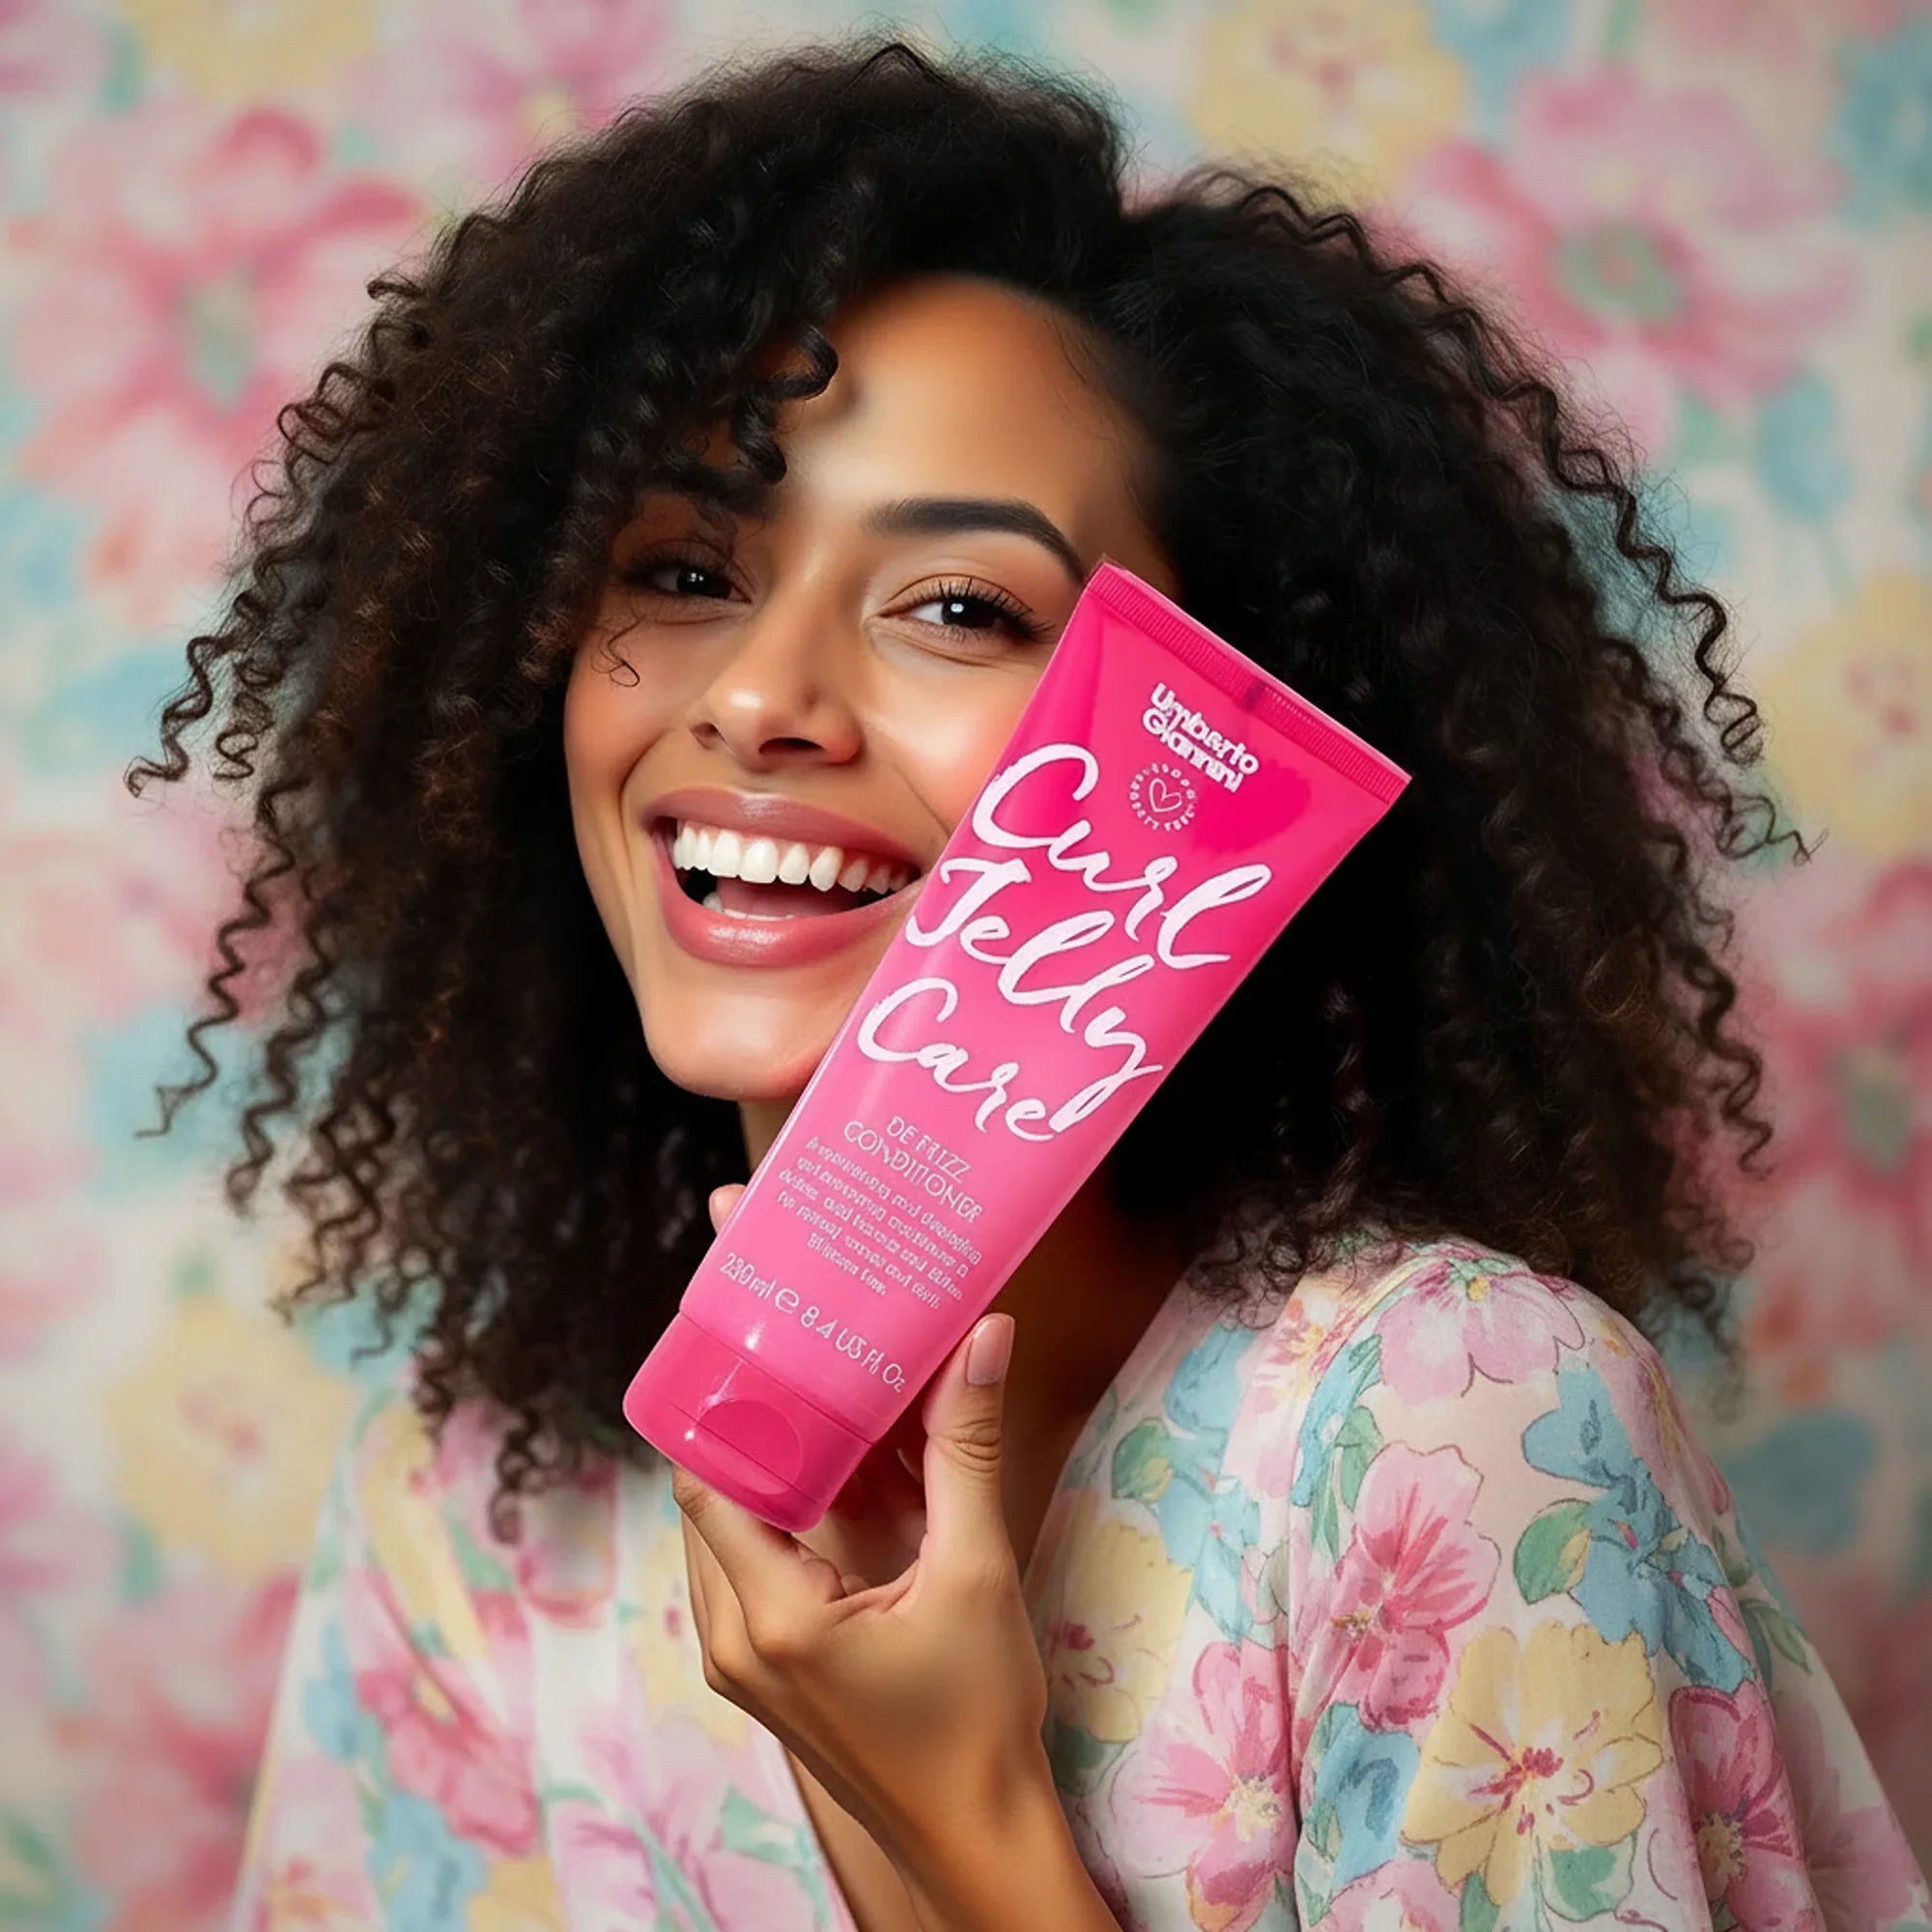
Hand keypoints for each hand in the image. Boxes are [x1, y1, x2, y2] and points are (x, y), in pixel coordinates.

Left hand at [673, 1184, 1050, 1872]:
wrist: (976, 1831)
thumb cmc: (978, 1718)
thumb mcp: (977, 1572)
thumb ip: (967, 1450)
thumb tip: (982, 1341)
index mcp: (772, 1617)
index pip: (709, 1480)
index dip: (729, 1404)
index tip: (767, 1340)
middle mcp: (733, 1638)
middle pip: (709, 1497)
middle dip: (751, 1422)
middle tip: (796, 1349)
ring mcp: (739, 1659)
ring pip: (724, 1529)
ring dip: (766, 1467)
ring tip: (816, 1398)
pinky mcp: (761, 1667)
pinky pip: (745, 1567)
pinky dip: (779, 1514)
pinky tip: (833, 1475)